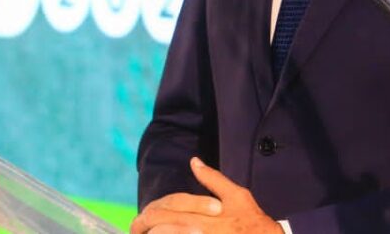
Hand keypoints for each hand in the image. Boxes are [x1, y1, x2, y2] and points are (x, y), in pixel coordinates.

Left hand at [130, 157, 282, 233]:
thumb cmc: (253, 222)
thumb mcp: (236, 195)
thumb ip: (212, 179)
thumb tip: (194, 161)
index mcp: (201, 215)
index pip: (162, 212)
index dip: (145, 217)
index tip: (138, 222)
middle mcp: (196, 231)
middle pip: (158, 229)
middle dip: (142, 229)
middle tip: (135, 231)